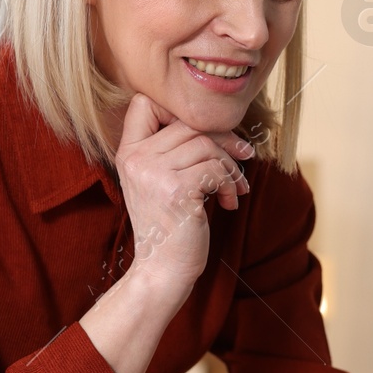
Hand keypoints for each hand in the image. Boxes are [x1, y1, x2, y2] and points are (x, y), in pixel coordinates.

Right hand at [114, 93, 253, 294]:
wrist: (163, 270)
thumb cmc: (171, 225)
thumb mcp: (162, 181)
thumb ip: (175, 149)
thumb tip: (222, 123)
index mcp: (128, 152)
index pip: (145, 102)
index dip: (178, 109)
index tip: (203, 132)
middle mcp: (136, 158)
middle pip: (188, 122)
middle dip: (224, 138)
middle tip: (244, 155)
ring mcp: (153, 173)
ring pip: (207, 144)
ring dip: (231, 165)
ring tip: (235, 187)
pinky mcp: (175, 190)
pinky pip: (216, 169)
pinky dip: (230, 184)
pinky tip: (229, 202)